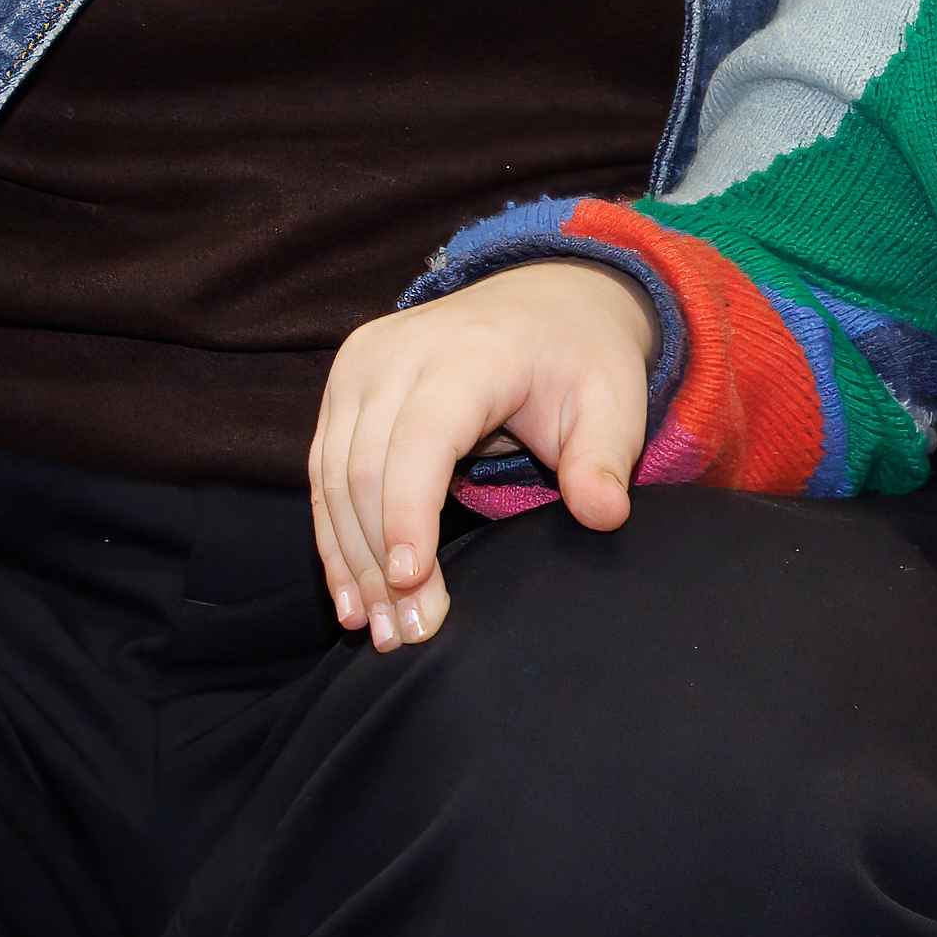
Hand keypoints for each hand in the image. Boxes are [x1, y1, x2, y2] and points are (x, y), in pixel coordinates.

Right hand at [306, 261, 652, 647]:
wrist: (547, 302)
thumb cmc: (581, 361)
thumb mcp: (614, 402)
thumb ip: (605, 458)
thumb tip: (604, 514)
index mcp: (469, 350)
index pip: (420, 439)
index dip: (408, 514)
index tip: (414, 584)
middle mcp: (400, 350)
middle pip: (365, 466)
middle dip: (380, 558)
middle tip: (408, 633)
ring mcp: (362, 363)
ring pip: (332, 476)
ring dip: (350, 560)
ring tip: (379, 629)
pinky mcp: (343, 385)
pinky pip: (322, 470)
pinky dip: (334, 536)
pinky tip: (351, 596)